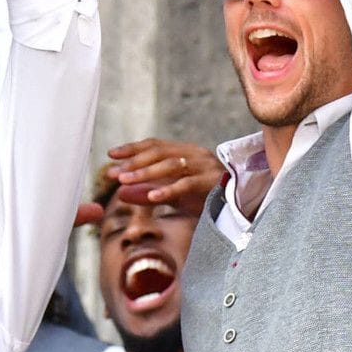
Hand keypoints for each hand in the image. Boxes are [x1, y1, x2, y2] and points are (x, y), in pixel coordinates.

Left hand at [106, 138, 223, 216]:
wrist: (241, 206)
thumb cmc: (205, 197)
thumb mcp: (173, 194)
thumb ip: (149, 191)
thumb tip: (121, 192)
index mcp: (185, 152)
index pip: (155, 145)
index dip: (132, 148)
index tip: (111, 154)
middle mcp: (195, 154)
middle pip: (160, 152)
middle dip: (134, 162)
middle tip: (113, 173)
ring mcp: (204, 167)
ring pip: (171, 166)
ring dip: (145, 174)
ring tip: (125, 182)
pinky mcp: (212, 183)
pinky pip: (187, 185)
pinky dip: (168, 190)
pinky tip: (152, 198)